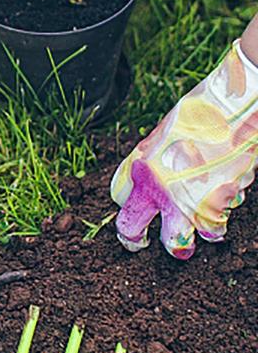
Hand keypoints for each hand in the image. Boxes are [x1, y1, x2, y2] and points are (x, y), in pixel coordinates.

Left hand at [110, 41, 257, 258]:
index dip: (125, 203)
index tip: (131, 206)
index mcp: (139, 164)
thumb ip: (154, 158)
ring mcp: (185, 200)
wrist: (236, 108)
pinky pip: (212, 230)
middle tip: (137, 243)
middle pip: (130, 226)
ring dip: (179, 243)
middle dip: (133, 239)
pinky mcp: (216, 207)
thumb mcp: (165, 133)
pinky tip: (215, 225)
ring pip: (174, 242)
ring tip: (181, 244)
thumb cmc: (202, 114)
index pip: (117, 196)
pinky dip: (215, 230)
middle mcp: (155, 187)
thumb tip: (151, 175)